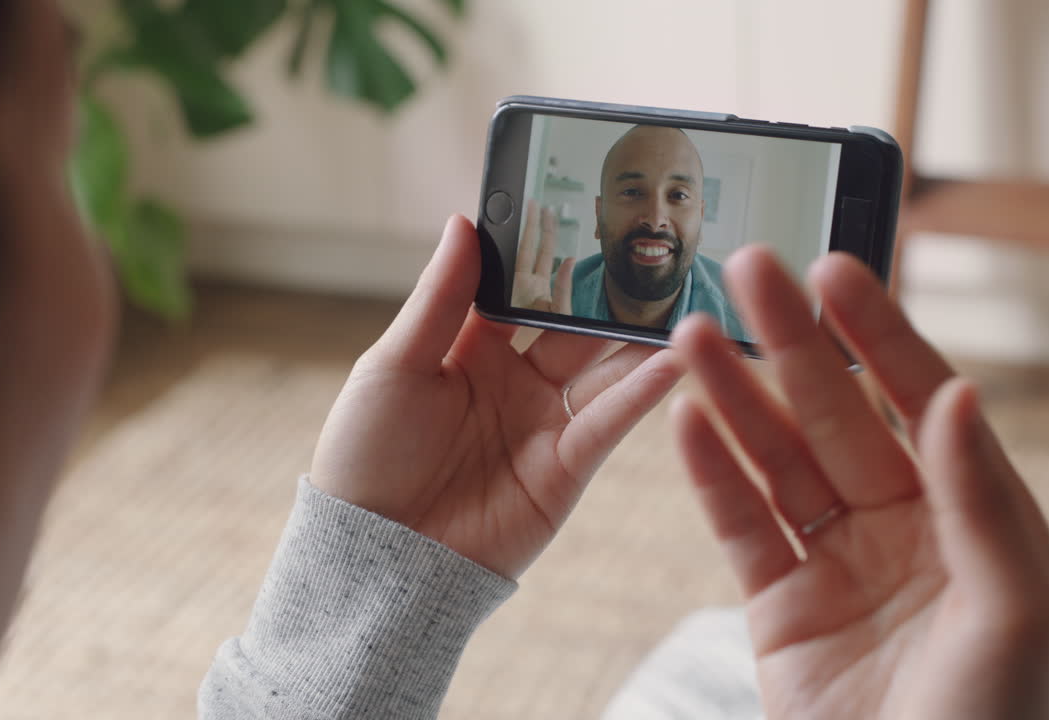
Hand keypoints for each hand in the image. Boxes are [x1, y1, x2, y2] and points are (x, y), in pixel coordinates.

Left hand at [310, 215, 680, 578]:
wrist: (376, 557)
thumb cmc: (365, 457)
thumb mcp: (394, 365)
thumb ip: (440, 299)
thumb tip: (463, 222)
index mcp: (468, 351)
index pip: (521, 291)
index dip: (549, 256)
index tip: (581, 209)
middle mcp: (514, 382)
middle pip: (572, 326)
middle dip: (608, 291)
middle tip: (654, 245)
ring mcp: (543, 424)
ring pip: (603, 369)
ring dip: (641, 336)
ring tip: (683, 293)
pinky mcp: (566, 469)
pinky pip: (608, 422)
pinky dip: (642, 390)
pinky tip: (673, 356)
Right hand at [670, 247, 1048, 719]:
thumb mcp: (1012, 610)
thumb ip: (979, 497)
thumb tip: (956, 393)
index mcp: (968, 514)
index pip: (919, 399)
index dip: (877, 332)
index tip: (836, 268)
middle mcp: (899, 524)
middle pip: (833, 413)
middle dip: (789, 340)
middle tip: (747, 267)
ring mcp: (834, 561)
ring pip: (775, 459)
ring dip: (733, 394)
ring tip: (690, 334)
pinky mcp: (778, 605)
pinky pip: (739, 526)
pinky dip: (710, 475)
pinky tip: (686, 421)